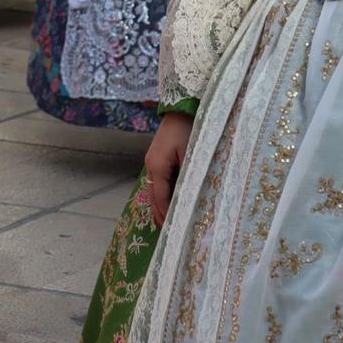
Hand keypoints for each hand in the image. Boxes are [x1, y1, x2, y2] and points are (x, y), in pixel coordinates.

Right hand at [144, 111, 193, 226]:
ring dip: (160, 207)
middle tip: (170, 236)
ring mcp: (152, 162)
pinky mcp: (158, 158)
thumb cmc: (189, 128)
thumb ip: (189, 176)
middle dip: (161, 215)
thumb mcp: (191, 153)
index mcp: (157, 166)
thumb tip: (190, 198)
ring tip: (167, 225)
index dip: (168, 215)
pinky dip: (163, 195)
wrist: (182, 107)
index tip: (174, 232)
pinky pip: (159, 182)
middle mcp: (151, 166)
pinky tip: (169, 203)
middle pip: (154, 197)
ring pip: (155, 191)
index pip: (162, 198)